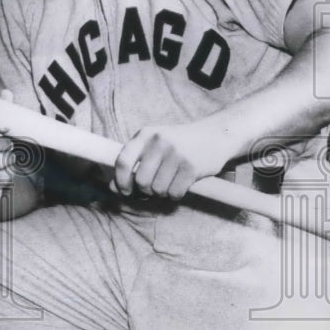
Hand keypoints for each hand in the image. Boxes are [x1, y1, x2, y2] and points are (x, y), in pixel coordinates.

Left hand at [111, 120, 233, 200]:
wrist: (216, 135)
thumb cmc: (179, 144)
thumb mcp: (155, 145)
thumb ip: (134, 163)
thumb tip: (113, 188)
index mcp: (145, 134)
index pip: (122, 161)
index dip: (120, 180)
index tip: (125, 191)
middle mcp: (159, 142)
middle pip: (140, 181)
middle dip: (146, 190)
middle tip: (155, 187)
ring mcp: (176, 153)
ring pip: (157, 189)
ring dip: (162, 193)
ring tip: (170, 183)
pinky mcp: (191, 166)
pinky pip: (174, 192)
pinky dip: (175, 195)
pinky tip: (181, 185)